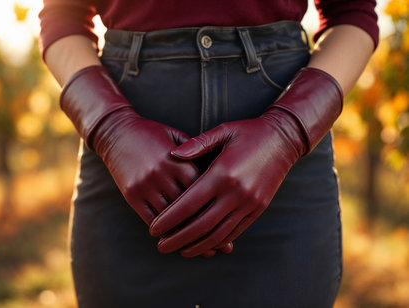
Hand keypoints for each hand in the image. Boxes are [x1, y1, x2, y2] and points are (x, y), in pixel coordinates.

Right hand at [60, 65, 232, 255]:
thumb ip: (197, 153)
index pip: (201, 190)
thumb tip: (218, 173)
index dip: (215, 208)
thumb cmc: (152, 133)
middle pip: (188, 209)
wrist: (116, 132)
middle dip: (205, 229)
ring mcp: (145, 185)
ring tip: (201, 250)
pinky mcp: (131, 194)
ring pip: (170, 218)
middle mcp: (161, 174)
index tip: (229, 223)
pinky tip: (176, 240)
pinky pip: (150, 218)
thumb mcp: (177, 136)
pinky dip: (164, 232)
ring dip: (186, 236)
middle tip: (220, 247)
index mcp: (177, 160)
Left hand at [149, 67, 342, 256]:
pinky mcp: (258, 209)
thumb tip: (172, 155)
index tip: (153, 228)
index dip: (169, 219)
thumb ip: (196, 144)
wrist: (283, 140)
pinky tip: (203, 245)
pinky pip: (234, 232)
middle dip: (177, 238)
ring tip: (179, 250)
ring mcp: (249, 203)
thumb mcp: (222, 131)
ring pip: (218, 234)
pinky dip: (217, 241)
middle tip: (160, 246)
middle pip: (201, 225)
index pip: (189, 204)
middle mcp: (236, 192)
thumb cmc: (248, 133)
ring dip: (196, 245)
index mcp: (222, 173)